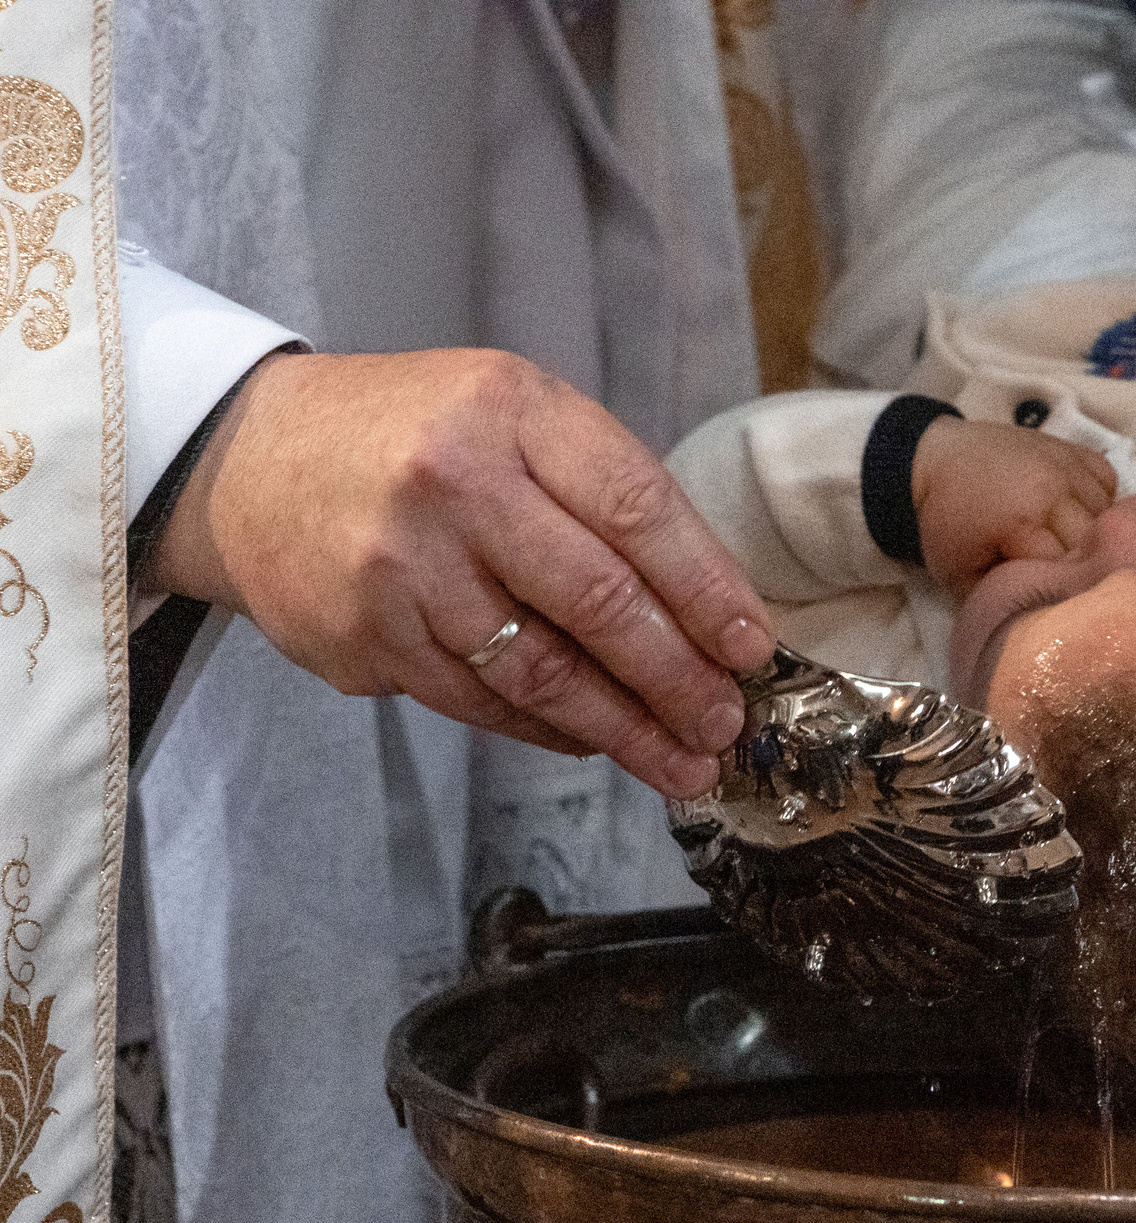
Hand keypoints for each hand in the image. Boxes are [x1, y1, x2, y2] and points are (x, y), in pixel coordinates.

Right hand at [148, 348, 776, 797]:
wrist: (250, 460)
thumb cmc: (416, 437)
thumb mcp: (515, 417)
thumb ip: (606, 493)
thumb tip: (713, 608)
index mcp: (511, 412)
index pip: (638, 511)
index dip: (708, 591)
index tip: (752, 650)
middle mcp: (453, 484)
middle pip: (596, 602)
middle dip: (676, 678)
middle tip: (724, 726)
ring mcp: (401, 566)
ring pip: (540, 671)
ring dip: (623, 728)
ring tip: (680, 762)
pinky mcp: (365, 637)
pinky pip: (481, 702)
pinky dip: (549, 731)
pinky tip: (595, 742)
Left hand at [911, 417, 1116, 600]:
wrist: (933, 462)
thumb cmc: (946, 524)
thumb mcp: (960, 577)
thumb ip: (1004, 600)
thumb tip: (1043, 614)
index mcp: (1023, 520)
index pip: (1065, 570)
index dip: (1057, 587)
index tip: (1045, 591)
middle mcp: (1054, 488)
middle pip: (1094, 543)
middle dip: (1080, 564)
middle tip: (1059, 571)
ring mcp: (1067, 465)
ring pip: (1108, 514)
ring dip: (1093, 534)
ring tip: (1068, 543)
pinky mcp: (1073, 450)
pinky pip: (1108, 483)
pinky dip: (1100, 502)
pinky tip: (1077, 513)